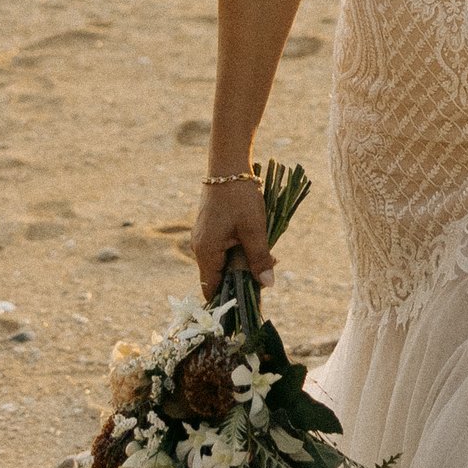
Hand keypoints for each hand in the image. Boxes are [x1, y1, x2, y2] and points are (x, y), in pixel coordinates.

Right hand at [191, 175, 273, 298]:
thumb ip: (259, 258)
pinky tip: (257, 241)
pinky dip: (239, 249)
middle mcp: (199, 248)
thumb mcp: (254, 229)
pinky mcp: (210, 228)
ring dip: (244, 262)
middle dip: (243, 278)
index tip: (250, 302)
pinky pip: (223, 248)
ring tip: (268, 255)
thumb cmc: (240, 197)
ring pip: (223, 261)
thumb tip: (267, 285)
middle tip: (268, 272)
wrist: (228, 165)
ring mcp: (203, 237)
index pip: (212, 289)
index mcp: (205, 252)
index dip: (230, 298)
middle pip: (219, 276)